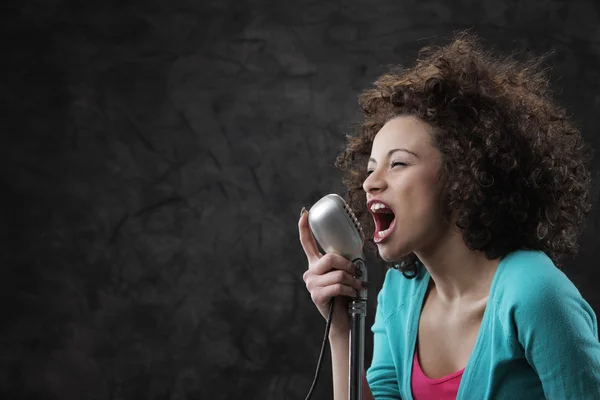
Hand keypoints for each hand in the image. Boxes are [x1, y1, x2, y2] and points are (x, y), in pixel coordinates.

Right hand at [298, 208, 364, 333]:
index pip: (307, 242)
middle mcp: (310, 272)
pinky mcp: (317, 296)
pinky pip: (337, 287)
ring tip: (356, 287)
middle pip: (330, 258)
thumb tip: (355, 259)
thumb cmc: (345, 295)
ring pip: (337, 274)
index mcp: (315, 264)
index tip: (305, 212)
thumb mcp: (343, 275)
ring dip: (352, 281)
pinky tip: (351, 294)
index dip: (304, 227)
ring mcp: (311, 284)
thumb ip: (344, 264)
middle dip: (347, 266)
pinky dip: (349, 290)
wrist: (343, 319)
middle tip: (355, 274)